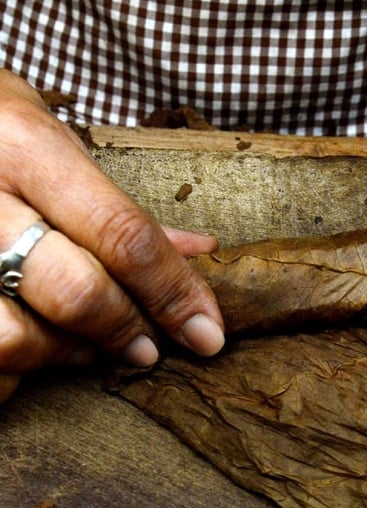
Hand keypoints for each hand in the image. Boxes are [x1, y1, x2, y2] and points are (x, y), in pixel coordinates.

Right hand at [0, 70, 224, 403]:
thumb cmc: (0, 137)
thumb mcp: (56, 145)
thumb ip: (120, 206)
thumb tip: (199, 252)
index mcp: (27, 149)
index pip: (123, 234)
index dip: (173, 292)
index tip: (205, 331)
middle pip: (77, 292)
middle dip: (126, 330)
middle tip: (146, 348)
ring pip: (16, 336)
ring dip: (65, 353)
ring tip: (82, 346)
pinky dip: (14, 370)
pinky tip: (31, 350)